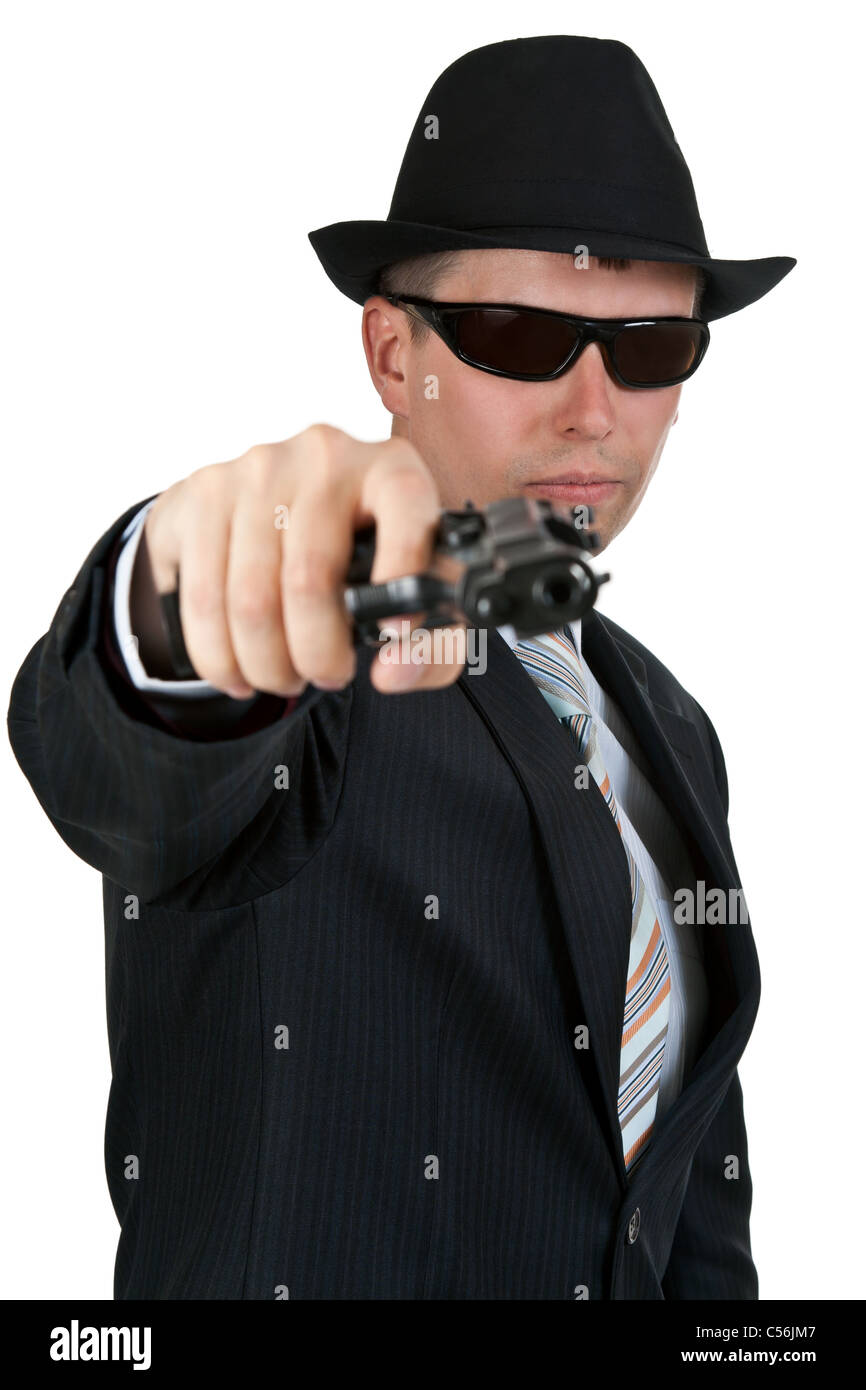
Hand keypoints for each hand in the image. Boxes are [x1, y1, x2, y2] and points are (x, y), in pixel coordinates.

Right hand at [130, 424, 467, 697]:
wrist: (283, 505)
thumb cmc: (363, 556)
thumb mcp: (417, 597)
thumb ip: (433, 645)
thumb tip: (392, 671)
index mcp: (392, 470)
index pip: (406, 512)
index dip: (402, 576)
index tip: (394, 631)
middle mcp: (323, 456)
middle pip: (308, 579)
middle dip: (316, 655)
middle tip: (326, 676)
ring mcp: (256, 470)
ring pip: (248, 599)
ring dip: (265, 664)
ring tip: (283, 677)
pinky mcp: (204, 492)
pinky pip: (200, 595)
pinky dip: (218, 656)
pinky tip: (239, 669)